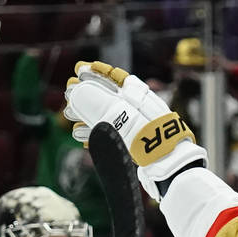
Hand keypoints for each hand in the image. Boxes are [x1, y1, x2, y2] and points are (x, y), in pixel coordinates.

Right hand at [64, 60, 206, 199]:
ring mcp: (135, 128)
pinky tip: (79, 134)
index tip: (81, 70)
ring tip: (68, 114)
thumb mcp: (124, 118)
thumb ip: (101, 104)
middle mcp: (138, 110)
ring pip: (106, 116)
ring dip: (86, 114)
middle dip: (87, 94)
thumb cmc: (150, 138)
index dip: (99, 73)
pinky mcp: (133, 145)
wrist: (169, 166)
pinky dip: (94, 132)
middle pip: (109, 97)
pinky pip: (110, 134)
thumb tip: (78, 92)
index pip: (118, 80)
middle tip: (68, 93)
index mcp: (141, 98)